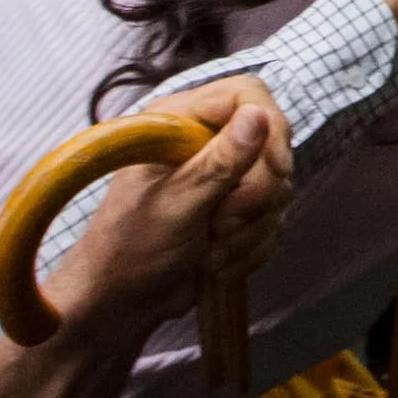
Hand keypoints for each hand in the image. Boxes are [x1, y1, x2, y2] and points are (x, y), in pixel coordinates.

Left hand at [44, 72, 296, 340]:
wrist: (122, 302)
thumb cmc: (131, 247)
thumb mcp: (176, 203)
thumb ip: (220, 161)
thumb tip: (259, 115)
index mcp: (179, 122)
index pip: (247, 94)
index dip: (269, 127)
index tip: (275, 170)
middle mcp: (203, 141)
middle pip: (270, 145)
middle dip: (255, 195)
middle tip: (221, 223)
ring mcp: (222, 176)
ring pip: (276, 188)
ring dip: (250, 228)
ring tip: (210, 249)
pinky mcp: (235, 210)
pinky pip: (272, 219)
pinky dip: (252, 246)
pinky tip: (218, 262)